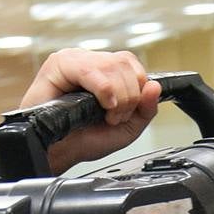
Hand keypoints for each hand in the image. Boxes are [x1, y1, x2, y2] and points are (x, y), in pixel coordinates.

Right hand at [18, 48, 161, 174]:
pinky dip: (104, 90)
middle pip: (125, 63)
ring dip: (118, 96)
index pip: (132, 64)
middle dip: (130, 96)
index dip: (138, 88)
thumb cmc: (84, 139)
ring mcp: (75, 60)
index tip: (127, 113)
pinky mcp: (59, 65)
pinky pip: (91, 70)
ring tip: (107, 116)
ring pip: (112, 65)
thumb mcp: (127, 128)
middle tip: (115, 118)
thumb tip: (155, 86)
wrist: (58, 153)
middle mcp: (91, 62)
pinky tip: (104, 105)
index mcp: (105, 71)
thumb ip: (146, 109)